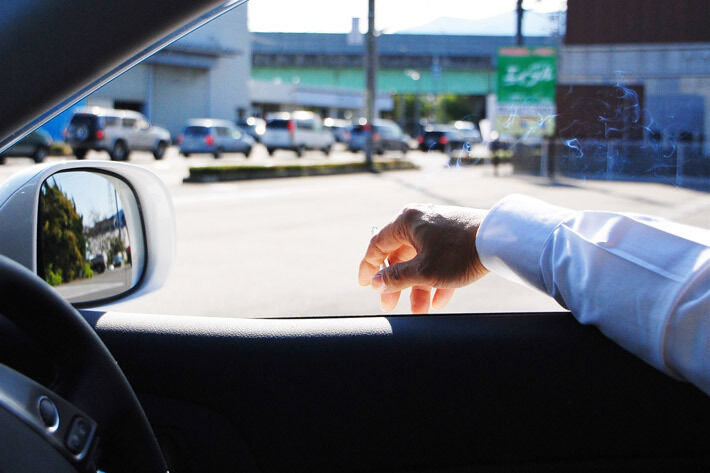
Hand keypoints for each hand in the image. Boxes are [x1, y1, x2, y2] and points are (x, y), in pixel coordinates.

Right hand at [358, 204, 488, 313]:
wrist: (501, 240)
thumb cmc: (459, 252)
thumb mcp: (424, 271)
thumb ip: (396, 278)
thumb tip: (376, 282)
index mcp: (406, 222)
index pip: (377, 244)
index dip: (368, 266)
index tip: (364, 284)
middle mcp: (419, 221)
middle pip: (400, 256)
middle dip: (397, 285)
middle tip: (390, 305)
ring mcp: (438, 228)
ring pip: (420, 261)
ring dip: (418, 287)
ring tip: (420, 310)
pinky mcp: (454, 236)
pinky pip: (438, 259)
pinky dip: (436, 279)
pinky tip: (440, 301)